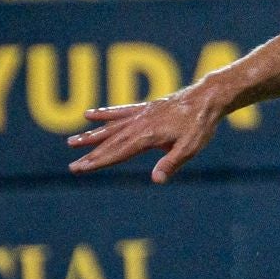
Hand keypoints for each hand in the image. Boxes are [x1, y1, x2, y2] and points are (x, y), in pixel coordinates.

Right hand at [66, 85, 226, 182]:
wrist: (207, 98)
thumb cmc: (200, 125)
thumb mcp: (190, 147)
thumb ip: (171, 163)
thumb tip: (156, 179)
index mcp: (148, 136)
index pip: (118, 152)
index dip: (98, 162)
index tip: (80, 169)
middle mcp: (140, 124)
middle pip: (110, 143)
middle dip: (91, 155)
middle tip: (73, 167)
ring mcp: (141, 115)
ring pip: (111, 127)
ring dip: (91, 135)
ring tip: (72, 142)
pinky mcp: (145, 108)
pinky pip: (121, 111)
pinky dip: (105, 113)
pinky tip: (89, 114)